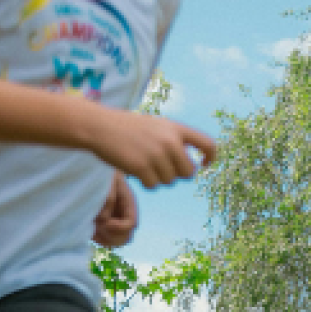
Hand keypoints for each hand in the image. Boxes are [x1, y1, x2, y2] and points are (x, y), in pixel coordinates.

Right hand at [88, 109, 215, 188]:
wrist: (100, 126)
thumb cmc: (129, 128)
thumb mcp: (157, 126)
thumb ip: (175, 141)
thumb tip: (192, 168)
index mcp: (176, 129)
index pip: (208, 144)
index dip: (210, 157)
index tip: (204, 163)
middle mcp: (170, 141)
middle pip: (189, 172)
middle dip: (177, 174)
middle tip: (162, 168)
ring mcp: (156, 155)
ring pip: (170, 181)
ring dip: (158, 178)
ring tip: (144, 163)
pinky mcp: (142, 167)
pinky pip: (153, 185)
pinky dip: (145, 182)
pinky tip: (134, 169)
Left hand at [91, 172, 138, 245]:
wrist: (95, 172)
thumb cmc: (102, 174)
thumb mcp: (108, 181)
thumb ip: (109, 198)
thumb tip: (104, 219)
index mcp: (129, 205)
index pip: (130, 224)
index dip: (118, 228)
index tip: (104, 223)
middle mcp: (124, 216)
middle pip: (125, 238)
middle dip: (111, 236)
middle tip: (98, 227)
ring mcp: (114, 222)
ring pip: (115, 242)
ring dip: (103, 238)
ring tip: (93, 229)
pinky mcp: (103, 225)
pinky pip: (104, 240)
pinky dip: (97, 238)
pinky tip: (89, 229)